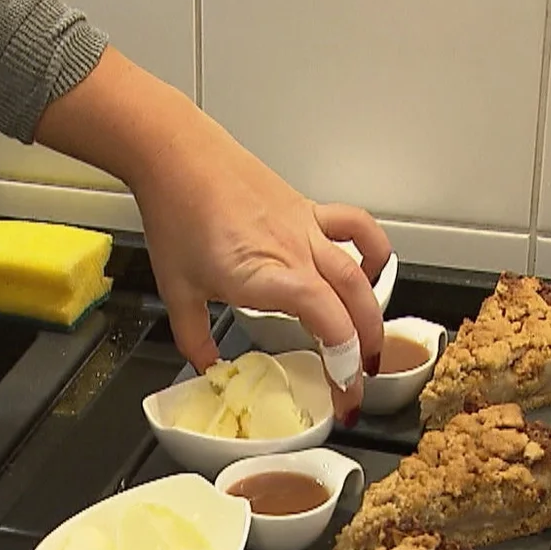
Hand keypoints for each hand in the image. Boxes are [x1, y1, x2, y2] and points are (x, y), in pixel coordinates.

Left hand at [133, 115, 389, 422]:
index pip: (328, 323)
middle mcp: (297, 253)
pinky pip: (357, 229)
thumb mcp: (176, 290)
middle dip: (365, 351)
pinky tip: (370, 272)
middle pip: (354, 306)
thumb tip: (208, 366)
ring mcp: (308, 229)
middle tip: (357, 382)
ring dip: (374, 314)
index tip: (344, 395)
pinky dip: (374, 252)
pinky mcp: (309, 211)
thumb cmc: (177, 212)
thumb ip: (194, 337)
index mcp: (268, 276)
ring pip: (361, 274)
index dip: (344, 364)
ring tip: (370, 343)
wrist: (177, 154)